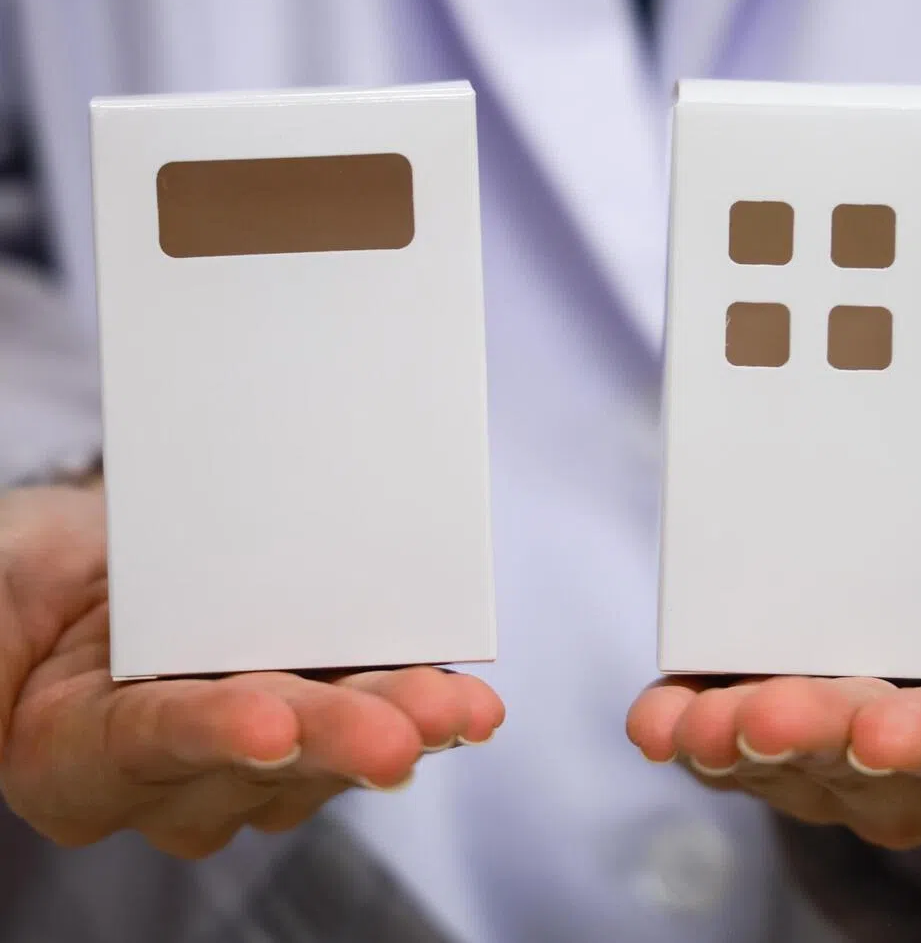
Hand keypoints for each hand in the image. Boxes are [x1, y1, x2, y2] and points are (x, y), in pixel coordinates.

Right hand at [0, 483, 503, 857]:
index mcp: (79, 755)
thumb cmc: (37, 576)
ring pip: (330, 746)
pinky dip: (413, 702)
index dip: (210, 735)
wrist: (105, 560)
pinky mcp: (309, 713)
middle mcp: (174, 774)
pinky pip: (364, 714)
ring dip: (398, 726)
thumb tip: (1, 688)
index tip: (270, 725)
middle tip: (402, 736)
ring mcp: (250, 751)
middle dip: (338, 743)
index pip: (148, 742)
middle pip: (262, 758)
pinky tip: (460, 701)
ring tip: (459, 712)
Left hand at [627, 560, 920, 849]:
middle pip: (864, 761)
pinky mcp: (795, 739)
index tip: (881, 733)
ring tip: (685, 725)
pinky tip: (657, 720)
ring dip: (731, 741)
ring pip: (788, 762)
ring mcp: (854, 767)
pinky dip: (694, 729)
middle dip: (805, 737)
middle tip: (759, 718)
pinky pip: (741, 746)